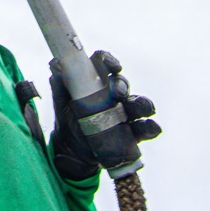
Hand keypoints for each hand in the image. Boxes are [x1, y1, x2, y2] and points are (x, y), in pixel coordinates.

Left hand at [50, 50, 160, 179]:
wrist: (72, 150)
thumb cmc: (68, 118)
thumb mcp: (61, 101)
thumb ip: (58, 83)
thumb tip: (55, 65)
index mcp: (96, 81)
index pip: (104, 64)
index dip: (109, 61)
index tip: (112, 66)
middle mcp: (113, 94)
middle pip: (122, 83)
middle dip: (121, 86)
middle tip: (117, 93)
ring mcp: (125, 113)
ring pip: (138, 104)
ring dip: (143, 104)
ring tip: (147, 110)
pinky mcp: (132, 133)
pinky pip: (145, 128)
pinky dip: (151, 127)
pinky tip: (154, 128)